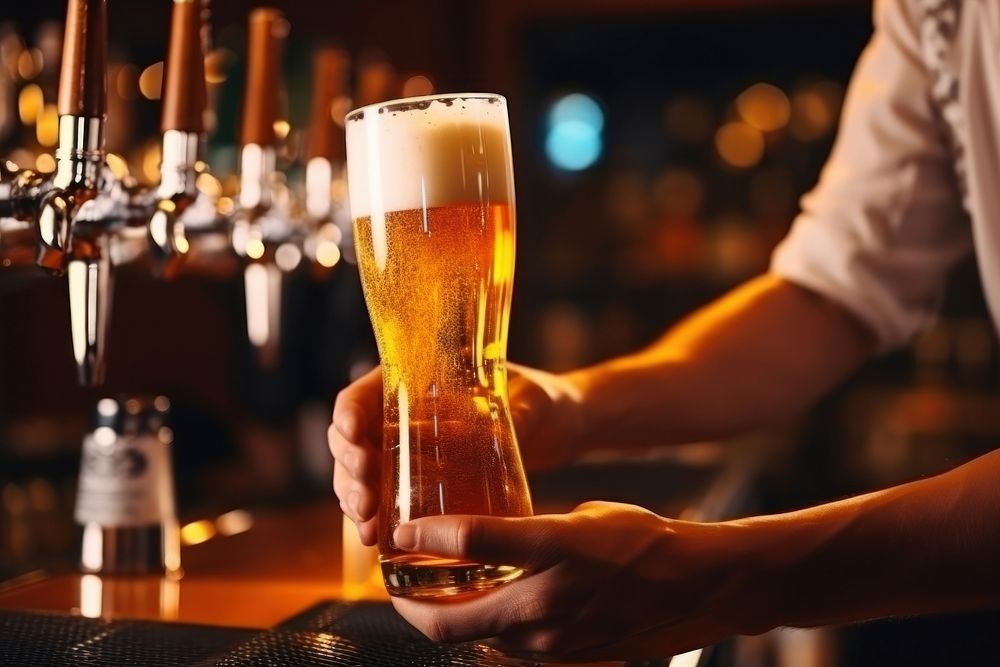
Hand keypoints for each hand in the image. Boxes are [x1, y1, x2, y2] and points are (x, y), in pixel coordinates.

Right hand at [329, 364, 584, 545]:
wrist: (556, 424)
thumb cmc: (538, 397)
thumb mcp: (526, 399)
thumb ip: (508, 411)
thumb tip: (481, 429)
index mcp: (413, 379)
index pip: (362, 394)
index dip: (349, 414)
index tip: (353, 433)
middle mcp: (399, 414)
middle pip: (350, 440)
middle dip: (349, 471)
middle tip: (365, 497)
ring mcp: (406, 451)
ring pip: (358, 475)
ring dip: (354, 500)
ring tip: (367, 527)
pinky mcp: (420, 483)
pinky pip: (383, 499)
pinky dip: (374, 518)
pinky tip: (373, 538)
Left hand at [388, 502, 756, 661]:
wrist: (694, 588)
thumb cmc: (643, 538)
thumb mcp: (582, 514)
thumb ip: (529, 529)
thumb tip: (484, 531)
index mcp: (551, 548)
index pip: (468, 541)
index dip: (422, 534)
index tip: (400, 529)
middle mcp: (543, 601)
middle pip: (448, 620)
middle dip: (407, 606)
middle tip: (393, 584)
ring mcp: (550, 639)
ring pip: (472, 640)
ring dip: (442, 620)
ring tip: (426, 596)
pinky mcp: (561, 656)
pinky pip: (504, 647)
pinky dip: (480, 629)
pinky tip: (478, 609)